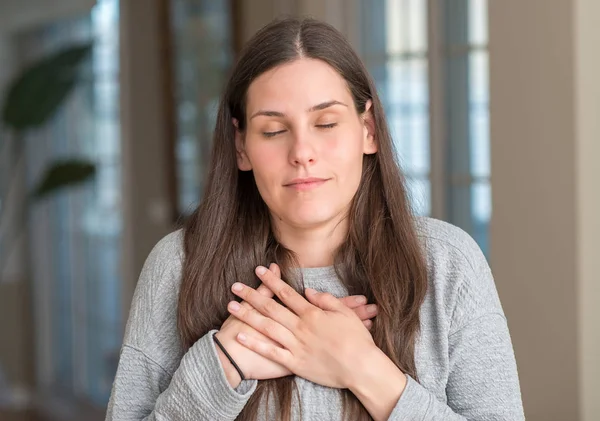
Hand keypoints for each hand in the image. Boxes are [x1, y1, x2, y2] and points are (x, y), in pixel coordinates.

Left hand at [226, 265, 378, 388]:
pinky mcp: (294, 362)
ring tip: (231, 306)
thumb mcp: (345, 313)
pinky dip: (255, 343)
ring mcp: (296, 345)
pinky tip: (241, 335)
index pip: (287, 293)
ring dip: (248, 315)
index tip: (259, 270)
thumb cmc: (356, 339)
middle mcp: (300, 326)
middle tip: (235, 286)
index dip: (272, 280)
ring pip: (266, 327)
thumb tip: (309, 291)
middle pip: (271, 307)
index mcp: (312, 313)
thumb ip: (326, 300)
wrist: (361, 367)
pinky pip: (271, 351)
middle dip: (251, 295)